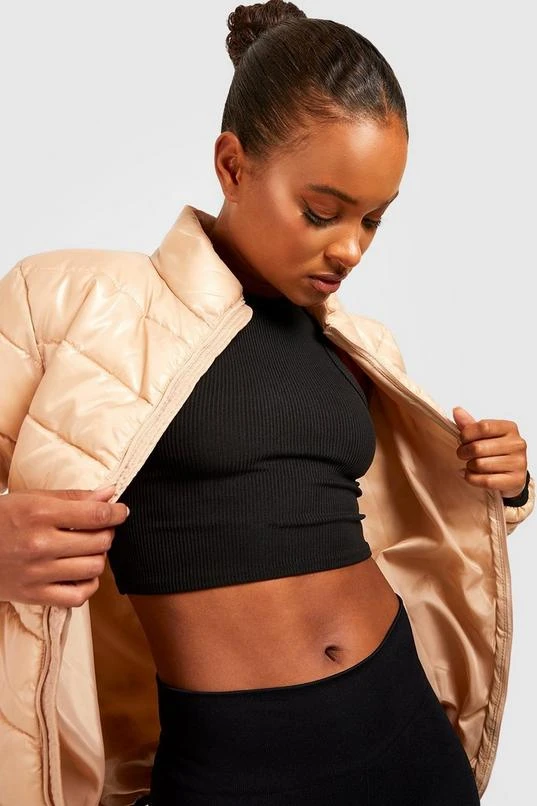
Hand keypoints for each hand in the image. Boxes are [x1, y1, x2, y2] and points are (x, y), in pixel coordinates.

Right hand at [0, 485, 129, 606]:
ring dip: (99, 557)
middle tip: (101, 529)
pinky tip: (82, 574)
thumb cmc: (0, 519)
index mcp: (40, 514)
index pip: (96, 515)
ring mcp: (37, 573)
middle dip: (108, 533)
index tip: (121, 511)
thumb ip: (73, 497)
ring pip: (93, 568)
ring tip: (90, 549)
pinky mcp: (33, 595)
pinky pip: (78, 597)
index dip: (116, 512)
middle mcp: (40, 544)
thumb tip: (110, 494)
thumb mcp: (32, 498)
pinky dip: (88, 586)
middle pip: (99, 542)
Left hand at [452, 406, 527, 498]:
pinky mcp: (515, 480)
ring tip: (470, 464)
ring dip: (469, 466)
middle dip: (463, 452)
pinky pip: (485, 480)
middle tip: (462, 454)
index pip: (483, 427)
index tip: (462, 439)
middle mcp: (517, 444)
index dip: (466, 434)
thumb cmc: (496, 451)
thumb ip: (470, 424)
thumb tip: (457, 411)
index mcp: (509, 428)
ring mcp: (518, 463)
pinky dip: (472, 478)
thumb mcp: (484, 435)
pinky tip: (470, 474)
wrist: (512, 473)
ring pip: (480, 465)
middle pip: (478, 447)